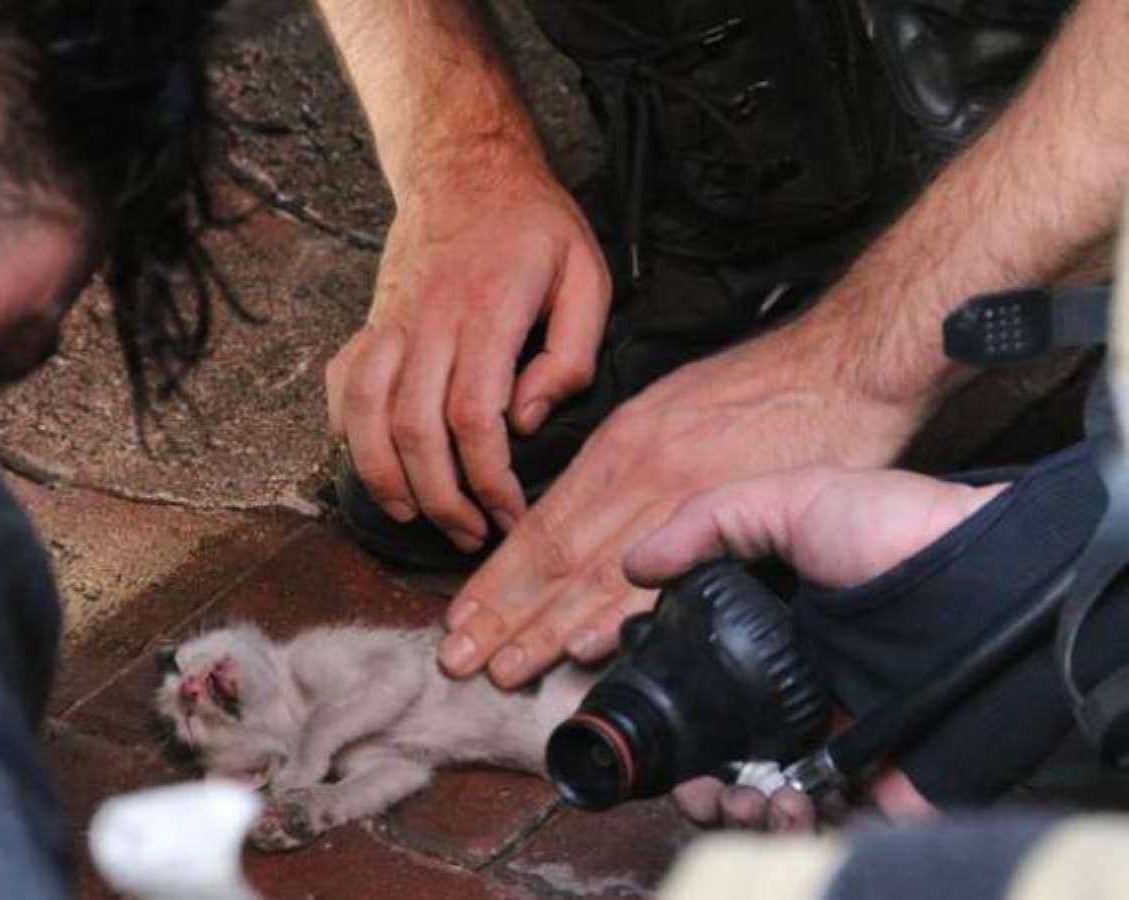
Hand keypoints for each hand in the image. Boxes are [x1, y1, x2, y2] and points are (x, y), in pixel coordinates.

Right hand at [326, 162, 610, 549]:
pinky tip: (373, 464)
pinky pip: (343, 386)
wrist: (464, 166)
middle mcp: (429, 322)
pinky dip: (348, 432)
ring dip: (384, 477)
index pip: (474, 416)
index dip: (489, 479)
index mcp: (488, 312)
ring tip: (415, 515)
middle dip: (441, 497)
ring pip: (367, 415)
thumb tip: (528, 417)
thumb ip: (572, 351)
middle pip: (415, 429)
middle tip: (471, 533)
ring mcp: (390, 323)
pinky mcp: (370, 323)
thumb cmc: (532, 226)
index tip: (510, 513)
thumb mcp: (586, 273)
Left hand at [436, 317, 935, 686]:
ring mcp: (684, 500)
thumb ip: (622, 467)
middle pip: (556, 558)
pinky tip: (589, 647)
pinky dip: (625, 614)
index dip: (498, 579)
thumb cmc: (756, 386)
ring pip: (599, 575)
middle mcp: (638, 476)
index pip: (541, 527)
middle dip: (503, 616)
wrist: (842, 364)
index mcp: (618, 450)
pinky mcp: (735, 518)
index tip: (461, 617)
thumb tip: (584, 518)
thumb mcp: (666, 408)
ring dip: (546, 630)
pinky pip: (672, 578)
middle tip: (456, 660)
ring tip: (502, 671)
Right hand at [631, 465, 1004, 831]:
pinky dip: (795, 828)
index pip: (708, 692)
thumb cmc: (899, 530)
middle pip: (729, 757)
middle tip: (697, 789)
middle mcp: (802, 693)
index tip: (653, 729)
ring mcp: (840, 740)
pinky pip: (828, 822)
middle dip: (699, 786)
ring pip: (768, 799)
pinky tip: (784, 807)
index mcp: (775, 638)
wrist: (988, 578)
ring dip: (738, 812)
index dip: (676, 719)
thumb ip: (708, 523)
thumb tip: (633, 566)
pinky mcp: (883, 779)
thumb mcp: (794, 498)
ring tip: (741, 802)